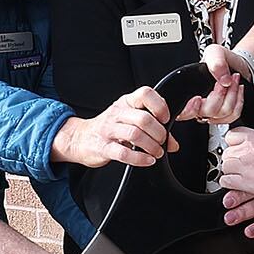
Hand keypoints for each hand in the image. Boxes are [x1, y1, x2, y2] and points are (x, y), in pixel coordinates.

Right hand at [54, 86, 174, 168]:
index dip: (160, 106)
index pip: (145, 93)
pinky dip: (140, 159)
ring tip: (157, 153)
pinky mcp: (103, 147)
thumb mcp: (129, 121)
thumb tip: (173, 144)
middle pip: (143, 118)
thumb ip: (153, 128)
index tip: (166, 119)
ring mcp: (108, 130)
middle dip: (158, 133)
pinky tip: (148, 160)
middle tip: (162, 142)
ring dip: (151, 146)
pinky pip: (124, 154)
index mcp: (126, 102)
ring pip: (135, 135)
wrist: (80, 138)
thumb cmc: (110, 128)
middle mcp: (117, 113)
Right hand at [191, 45, 249, 123]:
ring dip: (232, 95)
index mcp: (188, 93)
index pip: (182, 112)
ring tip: (234, 79)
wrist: (235, 64)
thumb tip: (223, 79)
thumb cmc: (220, 60)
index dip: (189, 109)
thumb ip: (216, 61)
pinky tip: (238, 88)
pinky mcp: (226, 115)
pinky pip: (233, 116)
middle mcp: (199, 106)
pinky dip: (239, 101)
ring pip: (222, 114)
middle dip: (219, 95)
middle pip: (206, 112)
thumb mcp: (215, 52)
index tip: (197, 99)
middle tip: (224, 81)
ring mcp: (213, 112)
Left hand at [218, 126, 253, 201]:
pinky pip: (226, 181)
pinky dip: (229, 183)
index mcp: (253, 137)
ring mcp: (243, 166)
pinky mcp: (245, 182)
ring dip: (231, 171)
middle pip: (226, 152)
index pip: (231, 136)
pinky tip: (237, 184)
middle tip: (241, 165)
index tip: (238, 148)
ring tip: (240, 175)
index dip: (234, 144)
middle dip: (232, 158)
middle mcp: (245, 150)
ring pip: (225, 167)